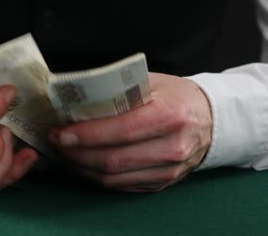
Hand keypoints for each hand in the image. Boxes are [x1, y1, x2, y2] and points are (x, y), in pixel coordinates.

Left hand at [49, 73, 211, 191]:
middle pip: (114, 159)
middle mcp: (172, 147)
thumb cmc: (176, 96)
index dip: (86, 134)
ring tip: (64, 153)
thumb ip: (117, 89)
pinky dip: (97, 177)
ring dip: (82, 167)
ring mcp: (168, 170)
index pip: (122, 130)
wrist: (211, 120)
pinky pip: (122, 186)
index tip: (60, 132)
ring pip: (114, 178)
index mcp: (170, 115)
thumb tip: (75, 98)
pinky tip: (83, 164)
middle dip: (76, 153)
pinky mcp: (162, 183)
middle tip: (55, 142)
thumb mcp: (152, 82)